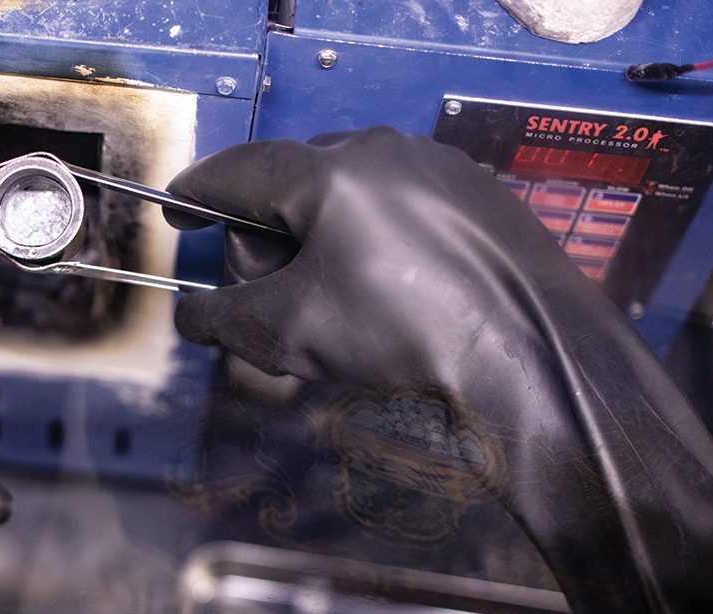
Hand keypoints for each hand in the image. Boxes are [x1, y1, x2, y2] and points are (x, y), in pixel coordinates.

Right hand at [166, 128, 712, 613]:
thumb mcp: (288, 334)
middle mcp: (384, 151)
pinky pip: (400, 206)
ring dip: (322, 241)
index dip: (198, 194)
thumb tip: (192, 313)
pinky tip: (394, 294)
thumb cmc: (399, 339)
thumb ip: (221, 316)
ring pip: (350, 193)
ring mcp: (439, 168)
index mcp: (329, 172)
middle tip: (272, 300)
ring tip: (338, 308)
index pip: (238, 170)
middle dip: (267, 238)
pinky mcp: (481, 195)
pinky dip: (374, 241)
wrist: (535, 364)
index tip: (177, 214)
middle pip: (293, 182)